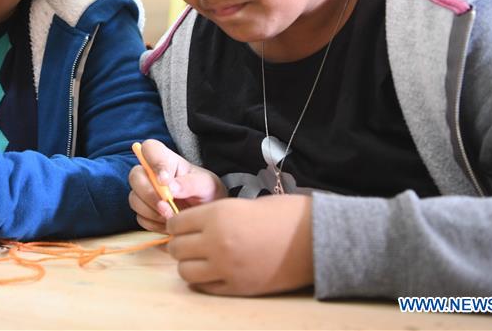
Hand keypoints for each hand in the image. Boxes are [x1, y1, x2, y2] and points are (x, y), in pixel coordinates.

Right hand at [128, 139, 225, 232]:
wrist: (208, 215)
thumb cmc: (207, 192)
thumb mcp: (206, 185)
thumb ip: (190, 183)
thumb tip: (170, 187)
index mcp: (167, 160)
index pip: (149, 148)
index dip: (153, 162)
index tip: (165, 180)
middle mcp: (151, 174)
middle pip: (135, 176)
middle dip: (149, 194)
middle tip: (166, 207)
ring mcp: (145, 193)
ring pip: (134, 199)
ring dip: (151, 211)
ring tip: (172, 217)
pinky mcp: (145, 211)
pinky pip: (140, 218)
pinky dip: (154, 224)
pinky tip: (169, 224)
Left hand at [166, 195, 313, 295]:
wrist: (315, 237)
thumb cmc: (283, 214)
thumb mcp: (242, 204)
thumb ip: (215, 216)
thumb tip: (193, 227)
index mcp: (217, 215)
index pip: (176, 224)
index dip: (176, 225)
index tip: (182, 226)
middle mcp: (216, 242)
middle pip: (176, 248)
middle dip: (179, 245)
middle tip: (190, 243)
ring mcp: (226, 268)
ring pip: (185, 271)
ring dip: (189, 264)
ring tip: (201, 259)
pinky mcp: (238, 288)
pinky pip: (204, 287)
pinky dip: (204, 280)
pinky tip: (214, 272)